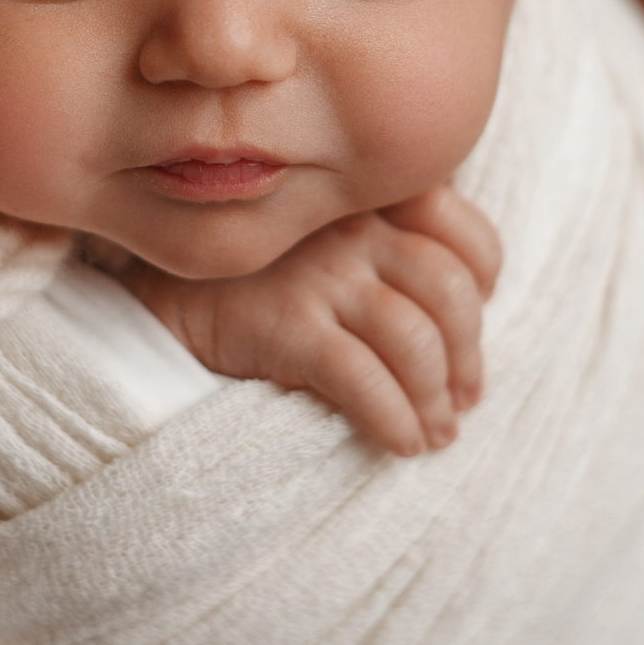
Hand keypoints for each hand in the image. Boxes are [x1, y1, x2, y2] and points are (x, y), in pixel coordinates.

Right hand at [124, 186, 501, 455]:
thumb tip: (463, 313)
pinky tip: (400, 445)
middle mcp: (350, 227)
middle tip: (463, 399)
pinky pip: (364, 380)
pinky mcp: (287, 325)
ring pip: (415, 338)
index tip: (477, 318)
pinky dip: (395, 420)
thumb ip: (382, 247)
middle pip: (448, 288)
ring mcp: (320, 275)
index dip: (484, 276)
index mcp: (366, 199)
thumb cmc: (257, 278)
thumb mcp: (324, 241)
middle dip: (467, 354)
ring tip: (435, 433)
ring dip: (435, 398)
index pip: (458, 226)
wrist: (159, 295)